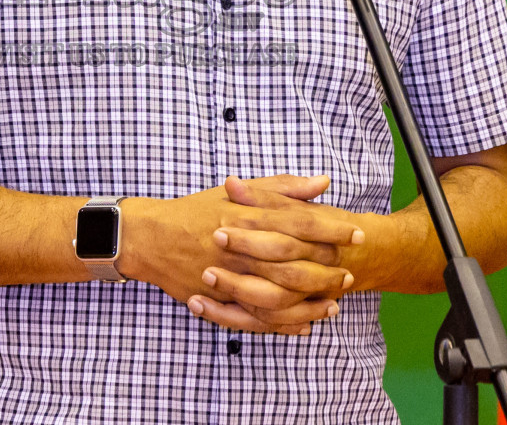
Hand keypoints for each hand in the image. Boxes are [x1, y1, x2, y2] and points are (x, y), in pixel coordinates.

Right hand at [118, 175, 362, 335]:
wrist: (150, 238)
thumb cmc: (197, 211)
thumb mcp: (239, 191)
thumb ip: (283, 187)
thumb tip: (323, 182)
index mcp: (248, 216)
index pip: (300, 222)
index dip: (332, 228)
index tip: (356, 232)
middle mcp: (241, 247)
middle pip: (295, 263)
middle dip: (328, 270)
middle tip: (350, 274)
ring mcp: (230, 277)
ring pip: (281, 296)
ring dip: (311, 302)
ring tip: (334, 305)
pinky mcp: (220, 301)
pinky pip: (258, 319)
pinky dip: (284, 325)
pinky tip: (305, 325)